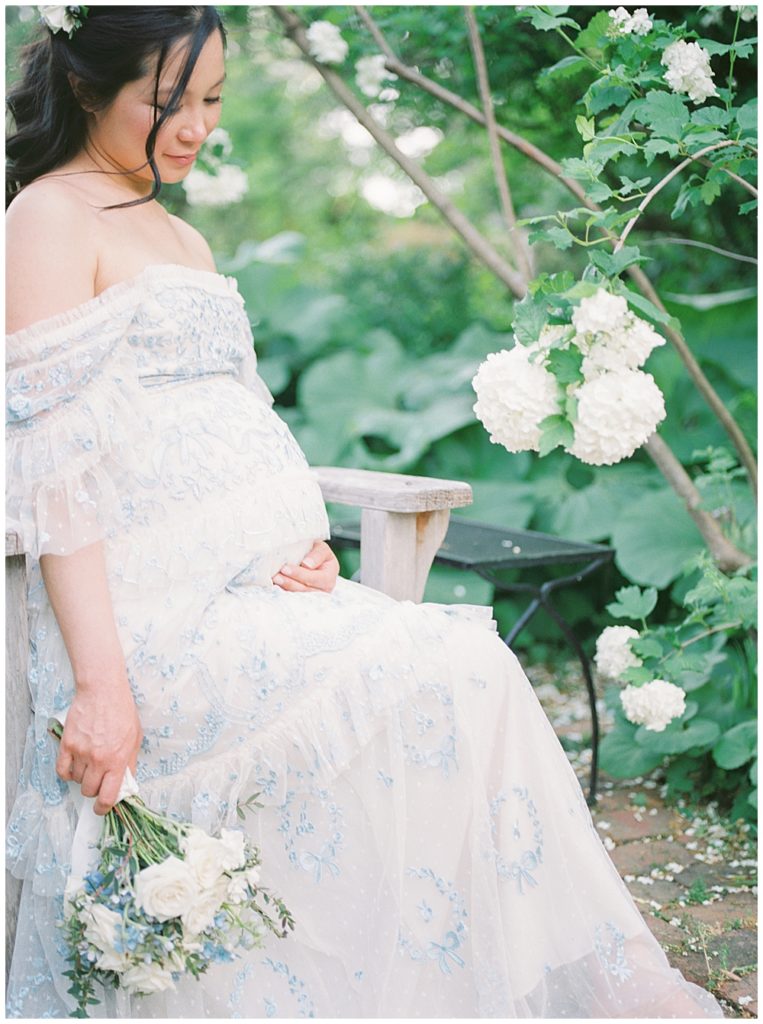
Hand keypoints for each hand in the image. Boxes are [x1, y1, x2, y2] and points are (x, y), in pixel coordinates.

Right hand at [55, 677, 142, 815]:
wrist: (103, 691)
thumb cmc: (122, 711)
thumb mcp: (135, 738)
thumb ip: (130, 762)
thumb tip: (127, 782)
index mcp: (117, 760)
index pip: (108, 796)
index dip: (104, 808)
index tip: (102, 808)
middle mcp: (98, 759)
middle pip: (89, 791)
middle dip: (94, 790)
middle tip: (98, 780)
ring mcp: (81, 752)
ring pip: (77, 780)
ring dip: (83, 777)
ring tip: (90, 763)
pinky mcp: (67, 744)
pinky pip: (62, 770)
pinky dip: (67, 772)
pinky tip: (74, 766)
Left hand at [272, 540, 339, 593]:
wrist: (312, 559)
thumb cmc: (317, 552)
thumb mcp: (321, 548)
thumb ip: (317, 554)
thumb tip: (307, 565)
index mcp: (329, 577)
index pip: (314, 578)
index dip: (300, 574)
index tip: (285, 568)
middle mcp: (322, 590)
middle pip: (304, 589)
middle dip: (289, 582)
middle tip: (276, 576)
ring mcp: (312, 596)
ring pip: (297, 595)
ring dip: (284, 587)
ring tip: (273, 579)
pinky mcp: (301, 599)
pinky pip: (291, 597)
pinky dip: (282, 591)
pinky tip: (274, 585)